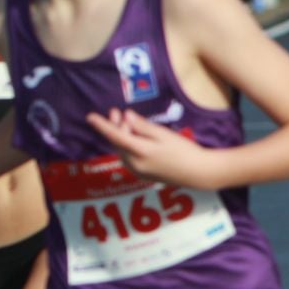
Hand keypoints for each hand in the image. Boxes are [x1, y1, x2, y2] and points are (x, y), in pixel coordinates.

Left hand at [86, 109, 214, 187]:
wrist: (198, 173)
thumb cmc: (184, 150)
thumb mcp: (164, 135)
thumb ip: (142, 126)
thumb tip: (126, 116)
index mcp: (140, 152)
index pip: (115, 136)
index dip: (102, 126)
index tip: (90, 116)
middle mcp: (134, 164)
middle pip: (118, 143)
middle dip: (116, 127)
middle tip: (116, 112)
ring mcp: (138, 172)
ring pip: (123, 151)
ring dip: (122, 137)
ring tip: (126, 124)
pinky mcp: (143, 175)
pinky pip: (129, 158)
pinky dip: (128, 147)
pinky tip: (135, 139)